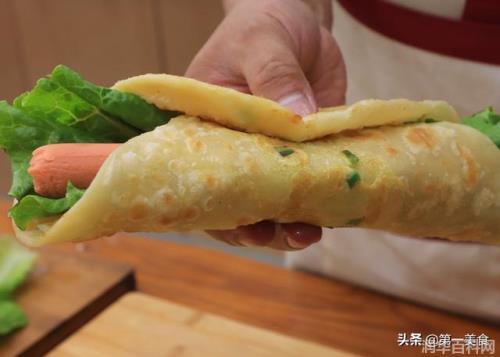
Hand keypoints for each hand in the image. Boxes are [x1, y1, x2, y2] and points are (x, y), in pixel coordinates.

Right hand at [186, 0, 345, 249]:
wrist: (298, 18)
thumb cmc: (263, 22)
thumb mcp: (263, 41)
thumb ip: (274, 74)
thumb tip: (297, 118)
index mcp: (205, 125)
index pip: (199, 175)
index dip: (216, 208)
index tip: (242, 226)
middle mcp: (233, 147)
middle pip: (236, 200)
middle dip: (258, 226)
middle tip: (286, 234)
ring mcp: (268, 154)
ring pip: (273, 201)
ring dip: (290, 222)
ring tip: (311, 233)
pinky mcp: (302, 152)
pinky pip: (307, 182)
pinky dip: (318, 200)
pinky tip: (332, 212)